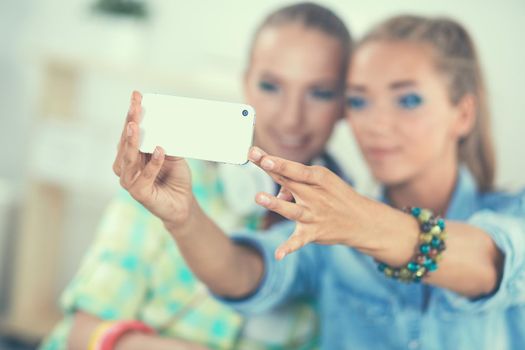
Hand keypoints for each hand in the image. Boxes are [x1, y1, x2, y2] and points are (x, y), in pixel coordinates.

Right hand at [113, 91, 194, 231]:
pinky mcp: (138, 192)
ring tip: (136, 126)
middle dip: (131, 121)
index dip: (132, 114)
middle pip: (126, 140)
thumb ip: (167, 142)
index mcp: (132, 154)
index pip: (130, 131)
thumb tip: (165, 124)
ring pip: (129, 157)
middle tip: (135, 105)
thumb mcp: (173, 155)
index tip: (137, 96)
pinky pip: (144, 175)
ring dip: (132, 140)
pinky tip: (160, 151)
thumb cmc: (175, 178)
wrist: (182, 204)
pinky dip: (152, 163)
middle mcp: (125, 166)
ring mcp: (129, 180)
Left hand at [248, 146, 409, 260]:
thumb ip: (296, 184)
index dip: (278, 161)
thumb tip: (278, 195)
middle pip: (288, 181)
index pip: (293, 168)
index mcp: (318, 178)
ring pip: (291, 209)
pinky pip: (299, 241)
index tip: (261, 155)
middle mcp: (315, 195)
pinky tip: (278, 255)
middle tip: (253, 157)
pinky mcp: (313, 233)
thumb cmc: (335, 196)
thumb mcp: (321, 183)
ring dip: (275, 204)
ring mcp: (314, 215)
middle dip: (270, 169)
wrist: (361, 220)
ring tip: (258, 197)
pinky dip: (289, 248)